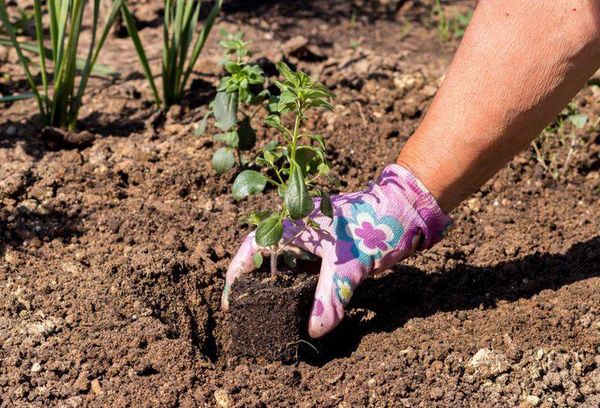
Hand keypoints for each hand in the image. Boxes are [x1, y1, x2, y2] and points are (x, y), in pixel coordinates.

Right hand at [221, 164, 451, 337]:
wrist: (406, 210)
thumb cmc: (373, 224)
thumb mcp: (350, 263)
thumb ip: (330, 297)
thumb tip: (314, 331)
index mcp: (292, 224)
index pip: (252, 248)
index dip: (236, 275)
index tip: (229, 303)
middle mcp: (298, 232)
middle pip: (266, 261)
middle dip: (256, 288)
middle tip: (250, 318)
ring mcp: (314, 242)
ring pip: (287, 269)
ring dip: (280, 291)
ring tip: (272, 319)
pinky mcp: (329, 252)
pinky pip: (307, 273)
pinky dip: (301, 291)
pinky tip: (301, 310)